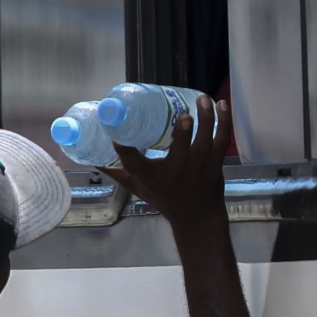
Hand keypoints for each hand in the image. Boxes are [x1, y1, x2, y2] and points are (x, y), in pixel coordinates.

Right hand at [102, 95, 231, 229]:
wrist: (197, 218)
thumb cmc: (164, 198)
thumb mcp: (138, 188)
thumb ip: (118, 172)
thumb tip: (92, 155)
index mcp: (153, 179)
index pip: (136, 166)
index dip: (125, 152)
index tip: (116, 138)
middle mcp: (176, 175)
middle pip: (181, 153)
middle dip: (183, 134)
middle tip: (183, 114)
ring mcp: (199, 170)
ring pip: (206, 144)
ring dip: (207, 121)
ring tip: (203, 99)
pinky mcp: (215, 165)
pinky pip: (222, 142)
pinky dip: (225, 123)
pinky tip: (222, 104)